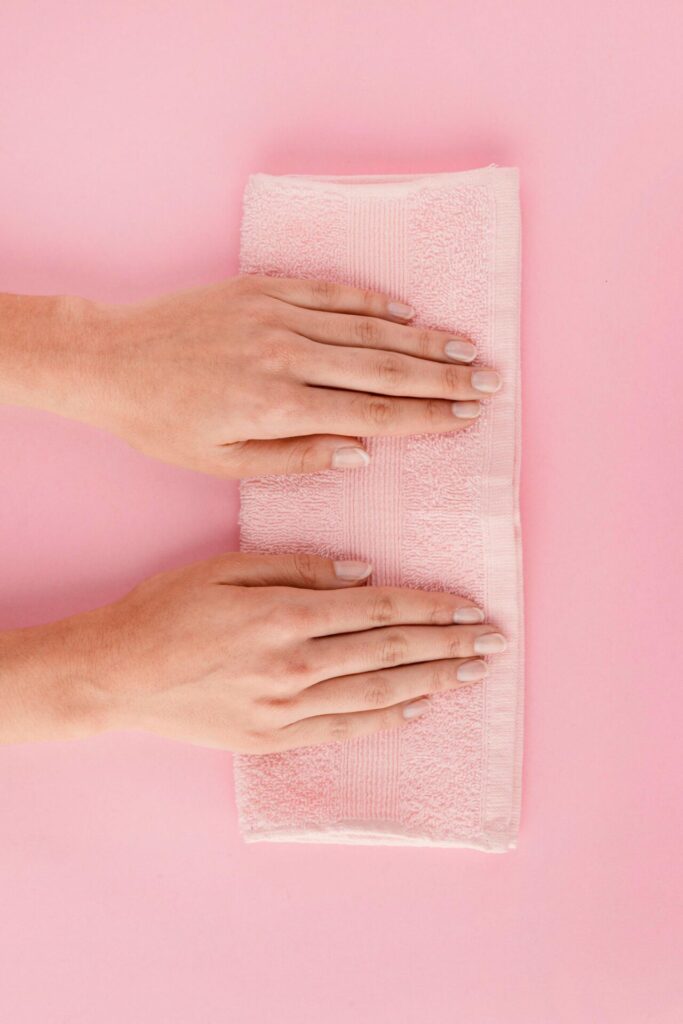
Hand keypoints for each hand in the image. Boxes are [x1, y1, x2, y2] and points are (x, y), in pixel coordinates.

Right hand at [0, 553, 506, 751]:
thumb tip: (361, 573)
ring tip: (472, 673)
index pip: (381, 609)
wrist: (118, 673)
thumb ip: (298, 567)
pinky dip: (387, 720)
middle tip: (493, 640)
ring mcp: (288, 707)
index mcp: (288, 614)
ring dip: (433, 680)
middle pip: (392, 651)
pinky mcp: (274, 738)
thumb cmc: (167, 610)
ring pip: (379, 692)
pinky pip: (345, 730)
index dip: (432, 607)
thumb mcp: (226, 567)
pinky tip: (418, 708)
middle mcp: (297, 663)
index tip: (470, 607)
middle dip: (448, 643)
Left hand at [70, 274, 501, 476]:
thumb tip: (363, 452)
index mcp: (279, 406)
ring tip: (467, 348)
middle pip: (384, 366)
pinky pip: (331, 293)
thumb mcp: (223, 462)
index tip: (467, 417)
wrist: (110, 360)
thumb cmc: (164, 423)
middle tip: (490, 382)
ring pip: (366, 327)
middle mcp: (287, 355)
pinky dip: (372, 302)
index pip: (373, 411)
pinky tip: (406, 311)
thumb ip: (297, 458)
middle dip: (444, 377)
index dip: (426, 416)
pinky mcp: (263, 288)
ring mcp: (276, 315)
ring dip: (422, 338)